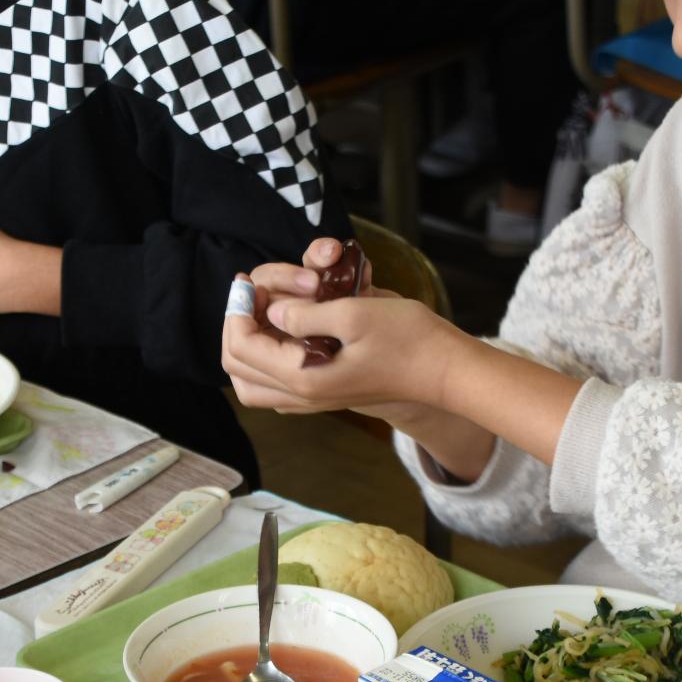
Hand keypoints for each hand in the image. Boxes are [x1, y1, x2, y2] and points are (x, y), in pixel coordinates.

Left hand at [221, 239, 462, 414]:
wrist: (444, 370)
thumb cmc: (407, 338)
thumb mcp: (353, 313)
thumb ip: (304, 314)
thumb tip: (272, 310)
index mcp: (303, 377)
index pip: (241, 346)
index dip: (237, 309)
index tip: (250, 282)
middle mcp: (302, 395)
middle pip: (237, 368)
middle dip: (237, 326)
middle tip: (255, 295)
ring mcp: (313, 399)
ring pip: (252, 382)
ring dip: (248, 345)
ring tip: (264, 311)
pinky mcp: (325, 394)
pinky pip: (276, 385)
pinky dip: (267, 359)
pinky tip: (285, 330)